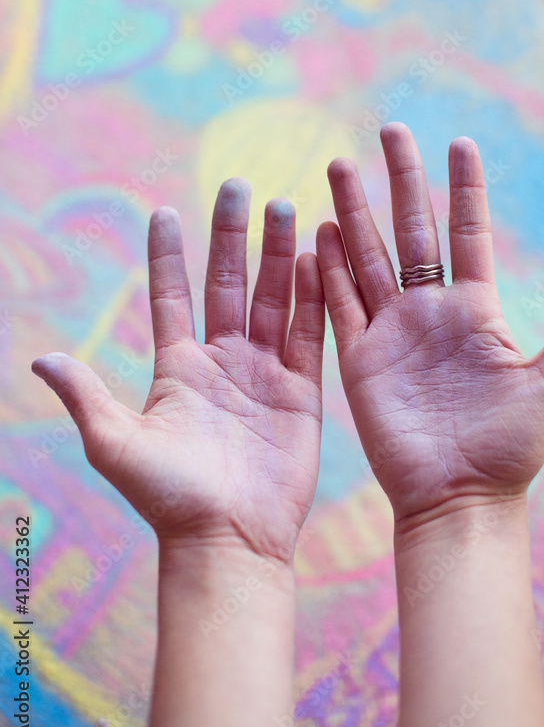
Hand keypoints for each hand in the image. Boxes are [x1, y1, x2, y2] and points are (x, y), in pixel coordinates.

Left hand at [32, 180, 324, 561]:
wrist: (230, 541)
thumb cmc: (170, 499)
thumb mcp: (117, 444)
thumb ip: (87, 397)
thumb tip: (41, 360)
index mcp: (178, 368)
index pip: (171, 296)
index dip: (167, 255)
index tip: (164, 211)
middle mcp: (222, 361)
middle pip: (229, 284)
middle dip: (232, 235)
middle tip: (238, 186)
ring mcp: (264, 372)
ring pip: (273, 298)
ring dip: (278, 254)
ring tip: (284, 207)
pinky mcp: (302, 390)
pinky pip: (310, 332)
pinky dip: (314, 295)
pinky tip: (318, 257)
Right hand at [316, 123, 543, 528]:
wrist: (460, 497)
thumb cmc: (510, 446)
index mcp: (476, 309)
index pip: (468, 232)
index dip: (464, 187)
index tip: (460, 141)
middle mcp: (431, 311)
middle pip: (411, 229)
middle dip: (400, 179)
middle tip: (389, 130)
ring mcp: (393, 331)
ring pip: (368, 256)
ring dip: (354, 210)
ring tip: (340, 164)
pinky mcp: (361, 358)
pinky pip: (340, 303)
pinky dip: (329, 268)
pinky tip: (319, 232)